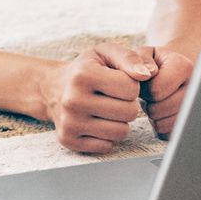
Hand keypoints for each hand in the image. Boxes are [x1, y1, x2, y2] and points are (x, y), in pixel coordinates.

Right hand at [39, 43, 155, 153]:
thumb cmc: (86, 69)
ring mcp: (69, 123)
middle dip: (128, 104)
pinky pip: (107, 146)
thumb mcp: (105, 54)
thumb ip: (130, 58)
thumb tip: (148, 74)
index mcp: (83, 75)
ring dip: (120, 122)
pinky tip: (96, 122)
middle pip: (129, 112)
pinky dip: (107, 136)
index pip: (131, 88)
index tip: (118, 82)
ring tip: (107, 110)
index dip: (131, 85)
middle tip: (113, 98)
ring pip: (120, 132)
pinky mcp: (69, 140)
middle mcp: (73, 100)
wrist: (53, 88)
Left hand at [135, 46, 194, 139]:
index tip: (149, 81)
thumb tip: (145, 74)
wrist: (175, 72)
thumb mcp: (144, 54)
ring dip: (155, 116)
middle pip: (160, 109)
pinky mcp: (195, 125)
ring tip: (160, 101)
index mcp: (185, 67)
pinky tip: (164, 113)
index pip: (156, 90)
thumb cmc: (155, 63)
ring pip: (165, 125)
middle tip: (154, 93)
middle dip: (150, 102)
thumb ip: (136, 59)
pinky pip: (169, 135)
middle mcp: (197, 88)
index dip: (146, 89)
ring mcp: (200, 108)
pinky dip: (161, 127)